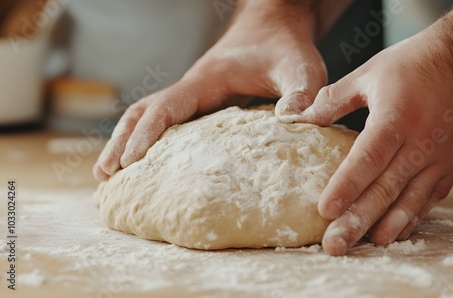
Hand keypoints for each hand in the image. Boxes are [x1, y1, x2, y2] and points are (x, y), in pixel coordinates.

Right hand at [93, 2, 326, 180]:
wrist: (275, 26)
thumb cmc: (286, 47)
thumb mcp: (301, 68)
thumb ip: (301, 93)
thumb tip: (292, 123)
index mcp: (208, 80)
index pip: (166, 106)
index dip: (146, 134)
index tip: (129, 162)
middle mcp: (193, 87)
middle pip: (143, 111)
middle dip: (122, 141)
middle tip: (104, 175)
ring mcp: (194, 95)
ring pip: (149, 115)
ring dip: (127, 140)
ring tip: (109, 173)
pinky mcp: (202, 103)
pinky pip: (167, 121)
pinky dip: (149, 139)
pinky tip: (146, 161)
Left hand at [287, 26, 452, 254]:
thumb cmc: (413, 63)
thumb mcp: (368, 74)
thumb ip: (331, 101)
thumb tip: (295, 119)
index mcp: (395, 118)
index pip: (368, 159)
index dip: (346, 186)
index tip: (324, 211)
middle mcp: (420, 143)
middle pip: (386, 188)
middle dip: (359, 219)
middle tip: (335, 245)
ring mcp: (439, 157)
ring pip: (410, 199)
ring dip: (387, 225)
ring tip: (366, 245)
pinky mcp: (450, 164)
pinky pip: (430, 197)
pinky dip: (412, 216)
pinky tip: (396, 231)